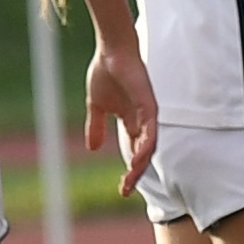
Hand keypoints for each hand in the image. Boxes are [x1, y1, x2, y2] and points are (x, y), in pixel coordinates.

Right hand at [86, 42, 158, 194]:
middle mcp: (142, 121)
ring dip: (141, 163)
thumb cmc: (106, 73)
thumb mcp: (97, 106)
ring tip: (131, 178)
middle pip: (143, 154)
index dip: (129, 171)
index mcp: (131, 122)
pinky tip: (139, 158)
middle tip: (124, 190)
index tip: (121, 189)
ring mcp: (148, 114)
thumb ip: (96, 126)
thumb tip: (92, 148)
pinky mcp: (149, 105)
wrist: (110, 52)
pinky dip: (146, 144)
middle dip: (135, 174)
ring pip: (149, 146)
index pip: (134, 152)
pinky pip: (151, 130)